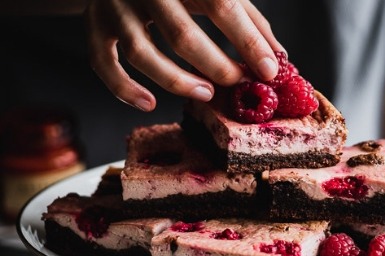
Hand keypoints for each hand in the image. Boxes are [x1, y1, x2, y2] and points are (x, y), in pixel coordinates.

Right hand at [85, 0, 283, 110]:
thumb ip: (247, 19)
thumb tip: (277, 58)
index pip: (221, 5)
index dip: (247, 41)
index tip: (269, 70)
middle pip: (181, 34)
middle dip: (216, 65)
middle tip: (237, 83)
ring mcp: (115, 7)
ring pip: (141, 53)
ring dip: (177, 81)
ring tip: (206, 93)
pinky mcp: (94, 26)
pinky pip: (103, 64)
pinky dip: (125, 89)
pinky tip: (149, 103)